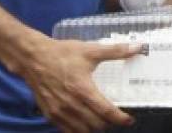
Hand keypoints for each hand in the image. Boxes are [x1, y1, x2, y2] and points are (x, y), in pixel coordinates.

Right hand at [18, 36, 141, 132]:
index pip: (106, 111)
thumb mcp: (90, 50)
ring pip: (81, 130)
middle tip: (114, 117)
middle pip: (95, 124)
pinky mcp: (49, 114)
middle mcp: (71, 104)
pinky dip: (77, 129)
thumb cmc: (62, 54)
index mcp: (83, 89)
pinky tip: (83, 123)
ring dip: (93, 128)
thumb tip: (137, 47)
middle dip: (108, 123)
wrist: (33, 58)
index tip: (129, 120)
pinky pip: (66, 130)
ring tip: (100, 120)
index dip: (120, 118)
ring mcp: (59, 111)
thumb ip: (115, 51)